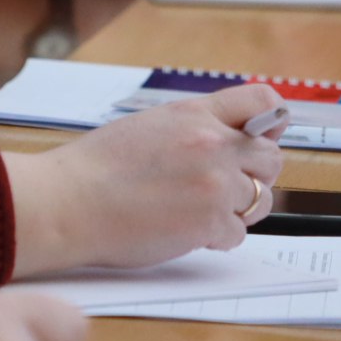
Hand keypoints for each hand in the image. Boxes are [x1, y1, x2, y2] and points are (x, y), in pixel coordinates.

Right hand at [5, 84, 288, 275]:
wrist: (69, 202)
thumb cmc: (97, 168)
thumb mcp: (150, 126)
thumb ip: (195, 128)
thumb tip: (230, 136)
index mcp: (194, 114)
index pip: (261, 102)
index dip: (270, 121)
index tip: (265, 135)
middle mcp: (212, 144)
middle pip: (271, 159)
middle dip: (254, 175)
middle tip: (224, 187)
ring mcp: (215, 184)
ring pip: (260, 200)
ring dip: (237, 209)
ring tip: (201, 211)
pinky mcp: (209, 223)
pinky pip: (237, 234)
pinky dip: (217, 238)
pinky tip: (187, 231)